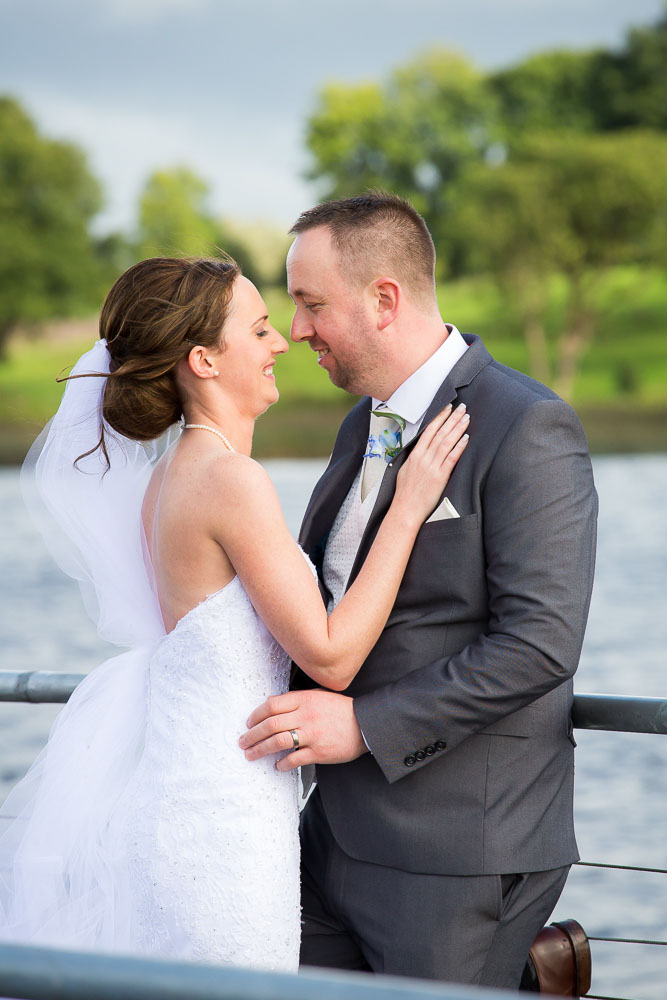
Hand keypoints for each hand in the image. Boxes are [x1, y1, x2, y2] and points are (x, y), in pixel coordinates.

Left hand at [239, 689, 367, 771]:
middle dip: (252, 735)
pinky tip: (276, 766)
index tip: (248, 723)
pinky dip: (282, 764)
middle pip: (270, 725)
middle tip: (242, 742)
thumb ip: (296, 698)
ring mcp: (312, 735)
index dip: (256, 715)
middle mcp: (306, 715)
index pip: (271, 705)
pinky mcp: (319, 752)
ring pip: (277, 742)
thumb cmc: (341, 709)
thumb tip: (270, 703)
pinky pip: (294, 759)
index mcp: (305, 699)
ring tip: (250, 755)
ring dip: (260, 749)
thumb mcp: (318, 696)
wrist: (365, 724)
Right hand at [393, 403, 468, 524]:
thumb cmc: (405, 492)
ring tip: (466, 418)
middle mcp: (423, 458)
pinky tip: (466, 438)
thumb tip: (421, 449)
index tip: (447, 408)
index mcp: (415, 455)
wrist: (405, 509)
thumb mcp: (405, 470)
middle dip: (452, 418)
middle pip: (440, 433)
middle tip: (462, 407)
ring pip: (446, 442)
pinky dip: (459, 447)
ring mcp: (432, 467)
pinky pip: (451, 458)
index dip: (439, 418)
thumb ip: (414, 458)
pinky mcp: (440, 477)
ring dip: (458, 428)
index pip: (429, 431)